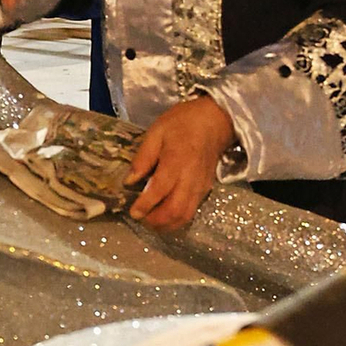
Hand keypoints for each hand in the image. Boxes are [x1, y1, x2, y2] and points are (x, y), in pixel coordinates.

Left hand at [125, 95, 236, 230]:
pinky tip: (164, 216)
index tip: (133, 212)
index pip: (160, 189)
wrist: (215, 121)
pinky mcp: (205, 191)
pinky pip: (191, 212)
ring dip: (166, 225)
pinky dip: (176, 220)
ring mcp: (200, 187)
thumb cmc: (184, 122)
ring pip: (184, 216)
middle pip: (175, 210)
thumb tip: (129, 181)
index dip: (145, 205)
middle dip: (155, 221)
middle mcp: (190, 178)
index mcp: (177, 161)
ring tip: (150, 220)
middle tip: (140, 218)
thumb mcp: (157, 132)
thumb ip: (143, 157)